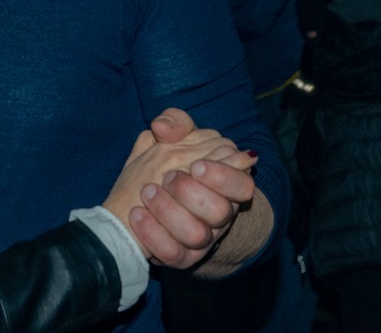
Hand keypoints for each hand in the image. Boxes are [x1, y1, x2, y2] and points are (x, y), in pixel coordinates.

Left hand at [100, 109, 255, 259]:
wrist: (139, 206)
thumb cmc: (162, 167)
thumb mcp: (170, 138)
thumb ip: (175, 122)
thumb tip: (164, 127)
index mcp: (224, 186)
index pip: (243, 185)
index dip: (223, 176)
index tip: (194, 166)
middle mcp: (218, 215)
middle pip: (221, 211)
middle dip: (189, 192)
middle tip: (165, 178)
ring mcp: (201, 239)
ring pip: (197, 235)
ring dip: (167, 210)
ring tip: (146, 192)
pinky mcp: (181, 257)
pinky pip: (173, 253)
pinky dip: (152, 233)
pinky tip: (137, 214)